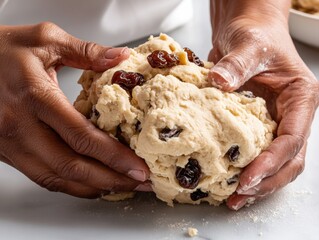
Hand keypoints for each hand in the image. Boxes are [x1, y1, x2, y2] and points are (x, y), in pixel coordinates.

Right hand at [0, 22, 150, 197]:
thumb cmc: (1, 49)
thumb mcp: (45, 39)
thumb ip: (86, 51)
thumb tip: (121, 57)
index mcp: (35, 96)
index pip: (81, 136)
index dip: (114, 156)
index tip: (137, 167)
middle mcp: (20, 126)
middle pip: (72, 165)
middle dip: (111, 178)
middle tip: (139, 182)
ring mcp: (10, 143)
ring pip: (57, 178)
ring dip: (93, 187)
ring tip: (122, 185)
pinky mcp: (8, 152)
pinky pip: (42, 177)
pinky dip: (70, 185)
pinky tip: (91, 183)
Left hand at [209, 1, 318, 209]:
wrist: (245, 30)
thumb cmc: (255, 34)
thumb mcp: (248, 44)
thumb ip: (236, 64)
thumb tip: (219, 82)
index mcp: (300, 98)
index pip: (292, 138)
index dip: (272, 161)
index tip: (248, 177)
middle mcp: (291, 115)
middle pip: (289, 159)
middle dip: (267, 180)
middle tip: (239, 193)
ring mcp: (274, 122)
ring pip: (275, 162)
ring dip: (258, 183)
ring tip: (233, 198)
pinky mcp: (255, 126)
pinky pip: (255, 153)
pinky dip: (245, 169)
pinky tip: (227, 180)